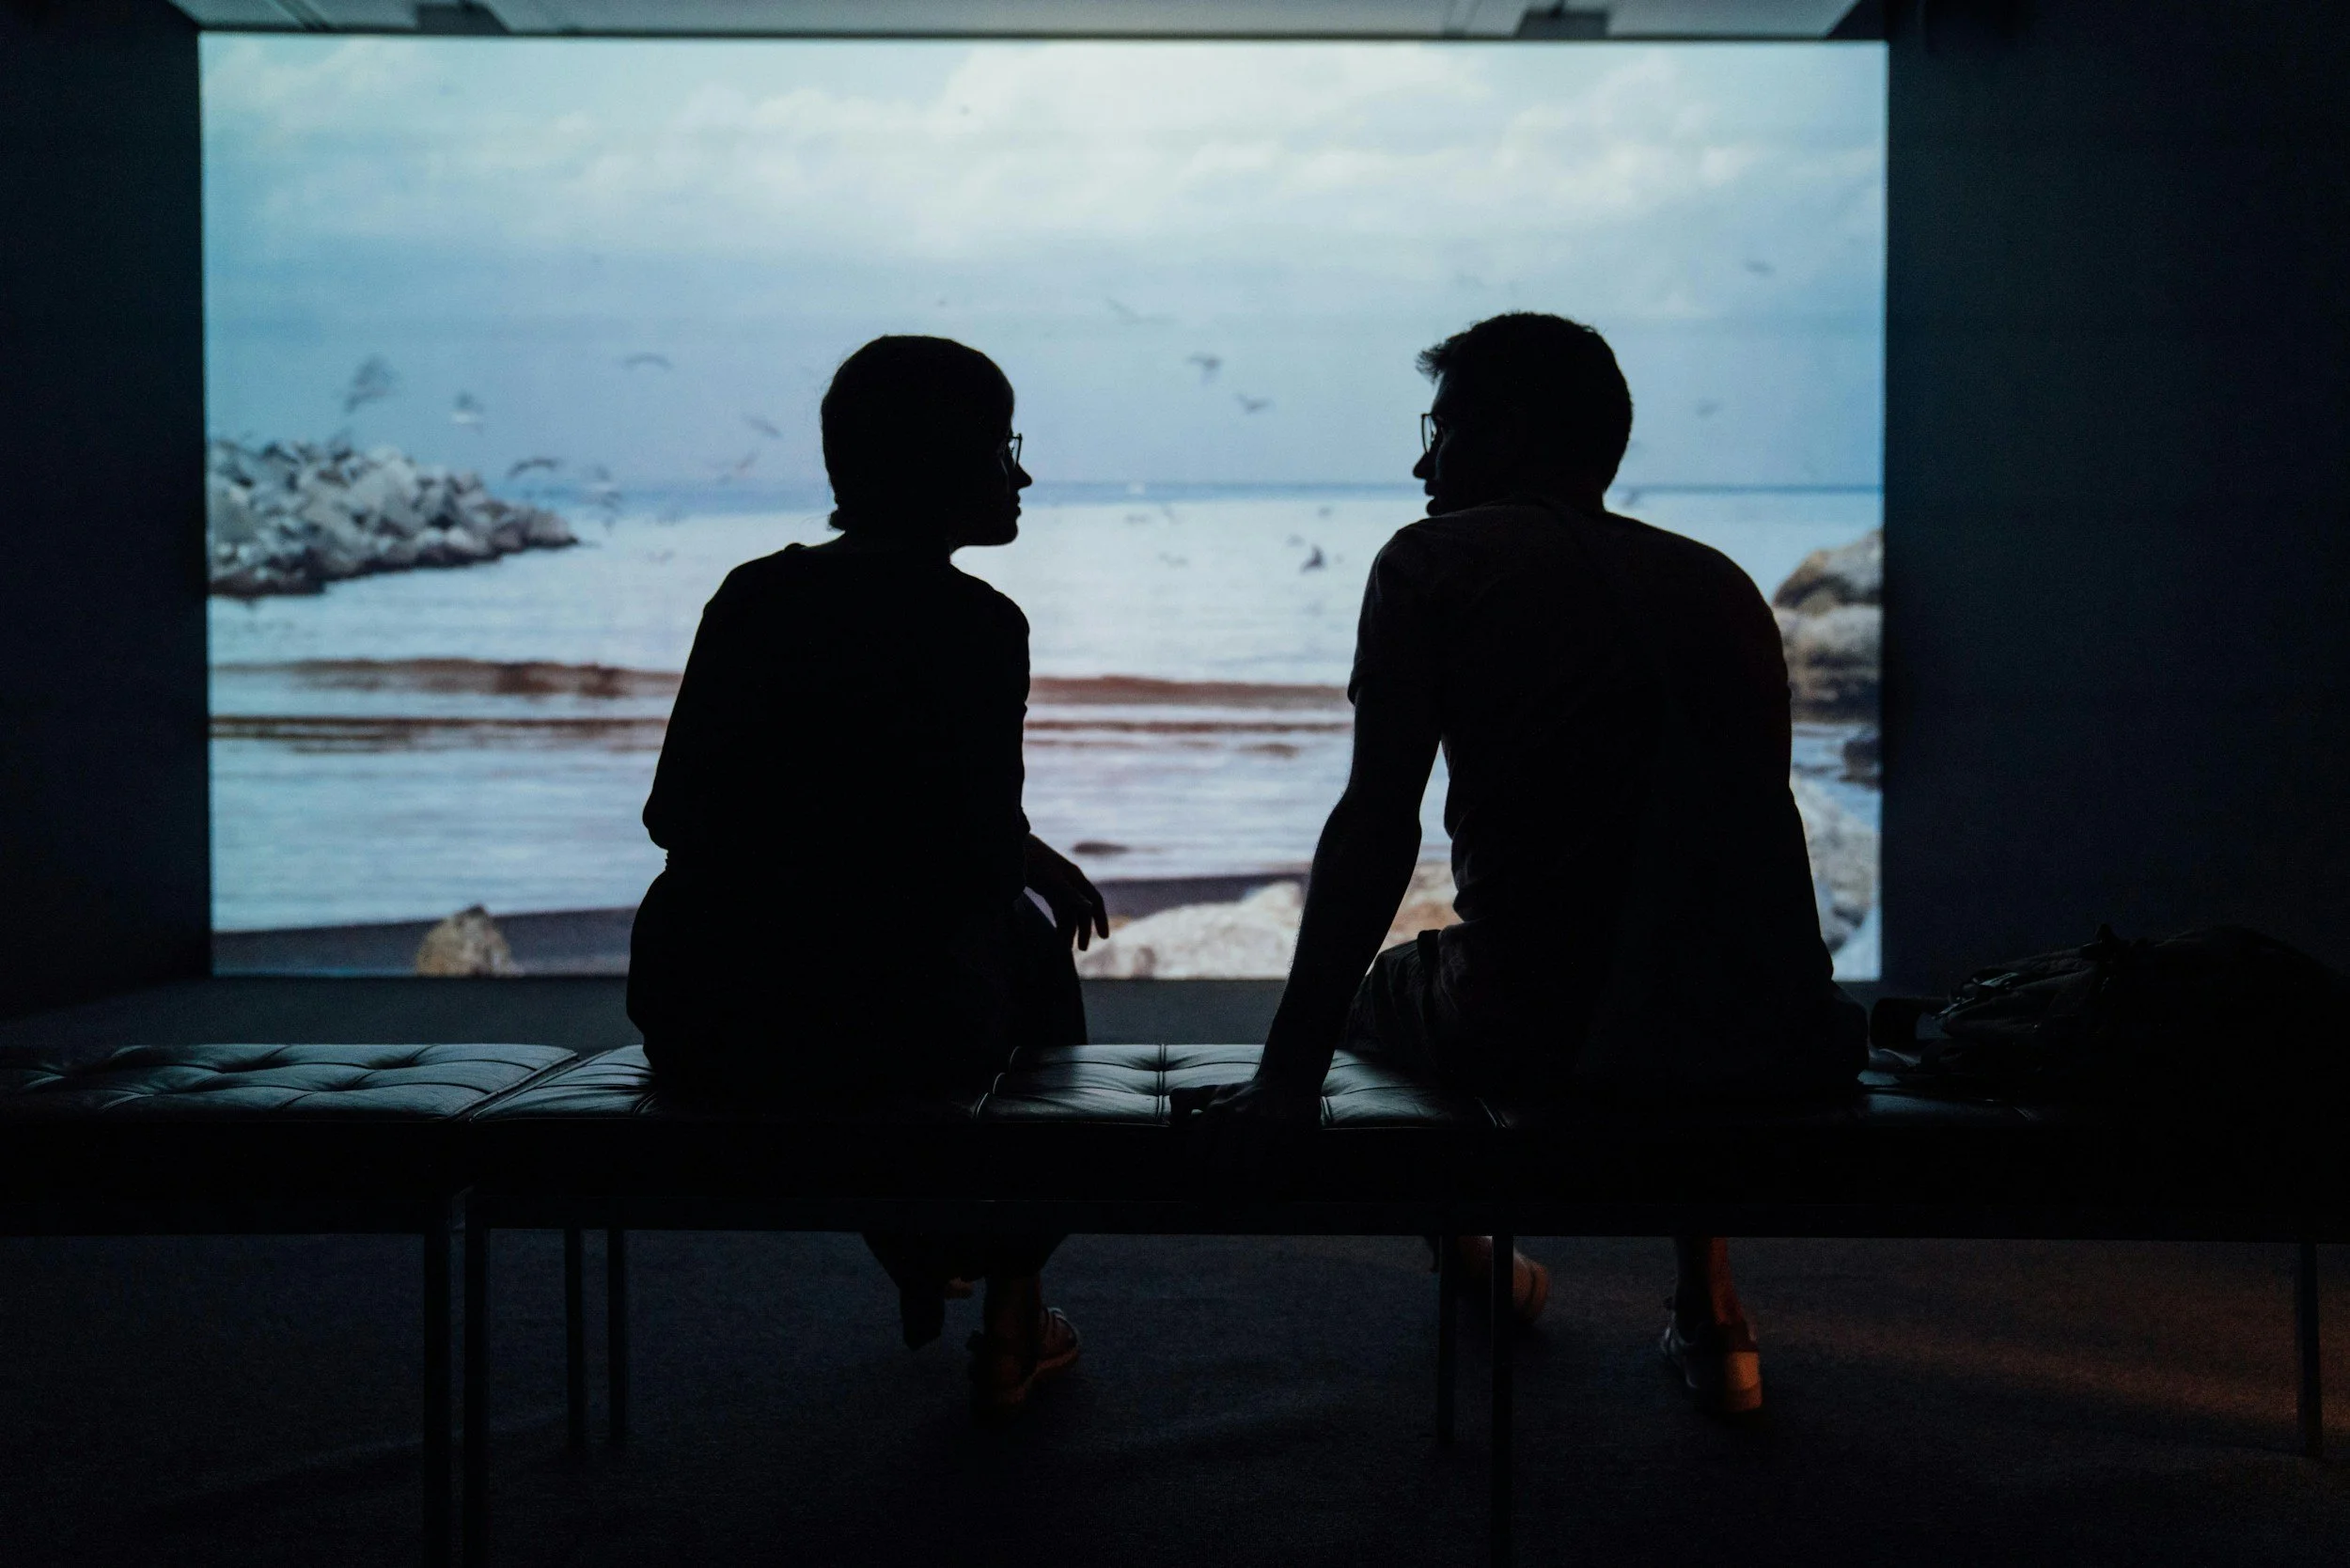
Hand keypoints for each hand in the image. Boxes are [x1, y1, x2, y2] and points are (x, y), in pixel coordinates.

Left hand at [1023, 834, 1110, 950]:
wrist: (1013, 847)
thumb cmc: (1034, 861)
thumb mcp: (1052, 880)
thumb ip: (1071, 894)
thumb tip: (1090, 908)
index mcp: (1076, 878)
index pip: (1095, 901)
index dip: (1101, 919)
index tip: (1104, 937)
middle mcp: (1071, 882)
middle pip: (1082, 909)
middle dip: (1083, 929)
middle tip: (1081, 948)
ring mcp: (1059, 885)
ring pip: (1069, 911)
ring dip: (1069, 928)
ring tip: (1064, 947)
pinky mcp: (1047, 888)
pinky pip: (1058, 908)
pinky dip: (1059, 921)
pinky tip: (1057, 933)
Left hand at [1182, 1074, 1322, 1191]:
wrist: (1288, 1078)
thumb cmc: (1245, 1092)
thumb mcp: (1212, 1090)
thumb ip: (1187, 1101)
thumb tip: (1172, 1125)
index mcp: (1216, 1108)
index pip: (1196, 1153)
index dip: (1194, 1179)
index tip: (1196, 1196)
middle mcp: (1237, 1115)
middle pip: (1220, 1167)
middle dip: (1219, 1193)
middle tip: (1219, 1209)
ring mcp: (1262, 1122)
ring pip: (1247, 1172)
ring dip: (1245, 1193)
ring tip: (1242, 1204)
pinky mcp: (1286, 1130)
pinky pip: (1274, 1168)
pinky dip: (1269, 1185)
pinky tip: (1266, 1193)